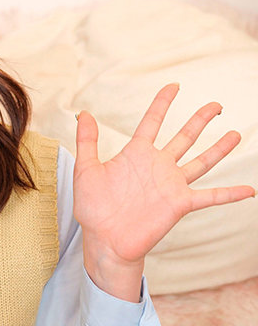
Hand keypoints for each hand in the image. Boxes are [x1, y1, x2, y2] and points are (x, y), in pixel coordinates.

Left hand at [73, 83, 254, 301]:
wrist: (104, 239)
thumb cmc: (93, 208)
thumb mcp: (86, 169)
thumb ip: (87, 140)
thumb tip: (84, 113)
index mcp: (135, 154)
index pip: (152, 122)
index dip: (163, 103)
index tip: (174, 86)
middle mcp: (157, 166)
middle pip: (183, 137)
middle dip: (199, 120)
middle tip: (216, 105)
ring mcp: (170, 184)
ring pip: (201, 161)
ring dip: (218, 149)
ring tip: (235, 133)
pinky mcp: (179, 204)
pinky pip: (209, 196)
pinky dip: (229, 193)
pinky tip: (248, 189)